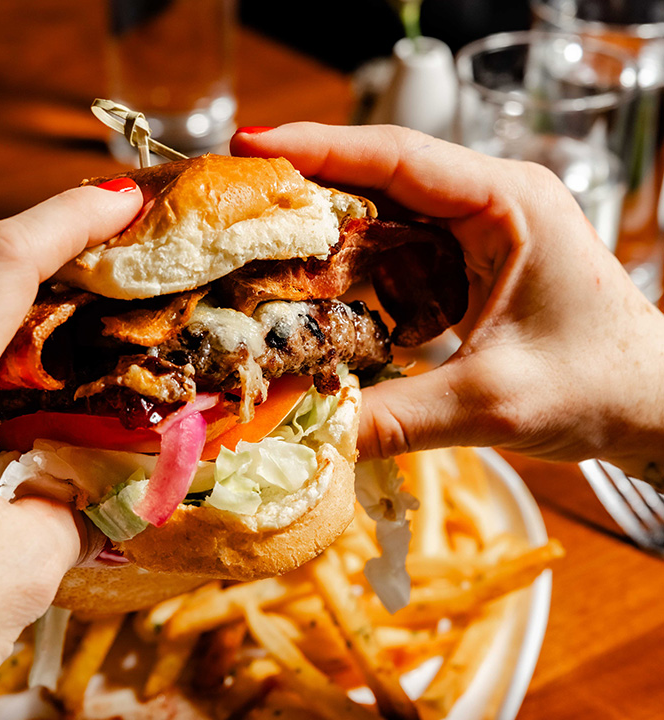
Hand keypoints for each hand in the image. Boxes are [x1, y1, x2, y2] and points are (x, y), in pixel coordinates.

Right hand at [232, 124, 663, 484]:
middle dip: (305, 188)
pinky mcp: (465, 269)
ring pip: (382, 217)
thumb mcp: (489, 401)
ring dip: (323, 233)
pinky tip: (310, 292)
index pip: (399, 156)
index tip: (250, 144)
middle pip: (379, 178)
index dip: (318, 146)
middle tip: (236, 204)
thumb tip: (304, 435)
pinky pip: (395, 256)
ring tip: (255, 245)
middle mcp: (488, 204)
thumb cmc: (598, 385)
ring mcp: (476, 235)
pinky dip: (350, 272)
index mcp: (508, 203)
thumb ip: (395, 419)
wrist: (650, 405)